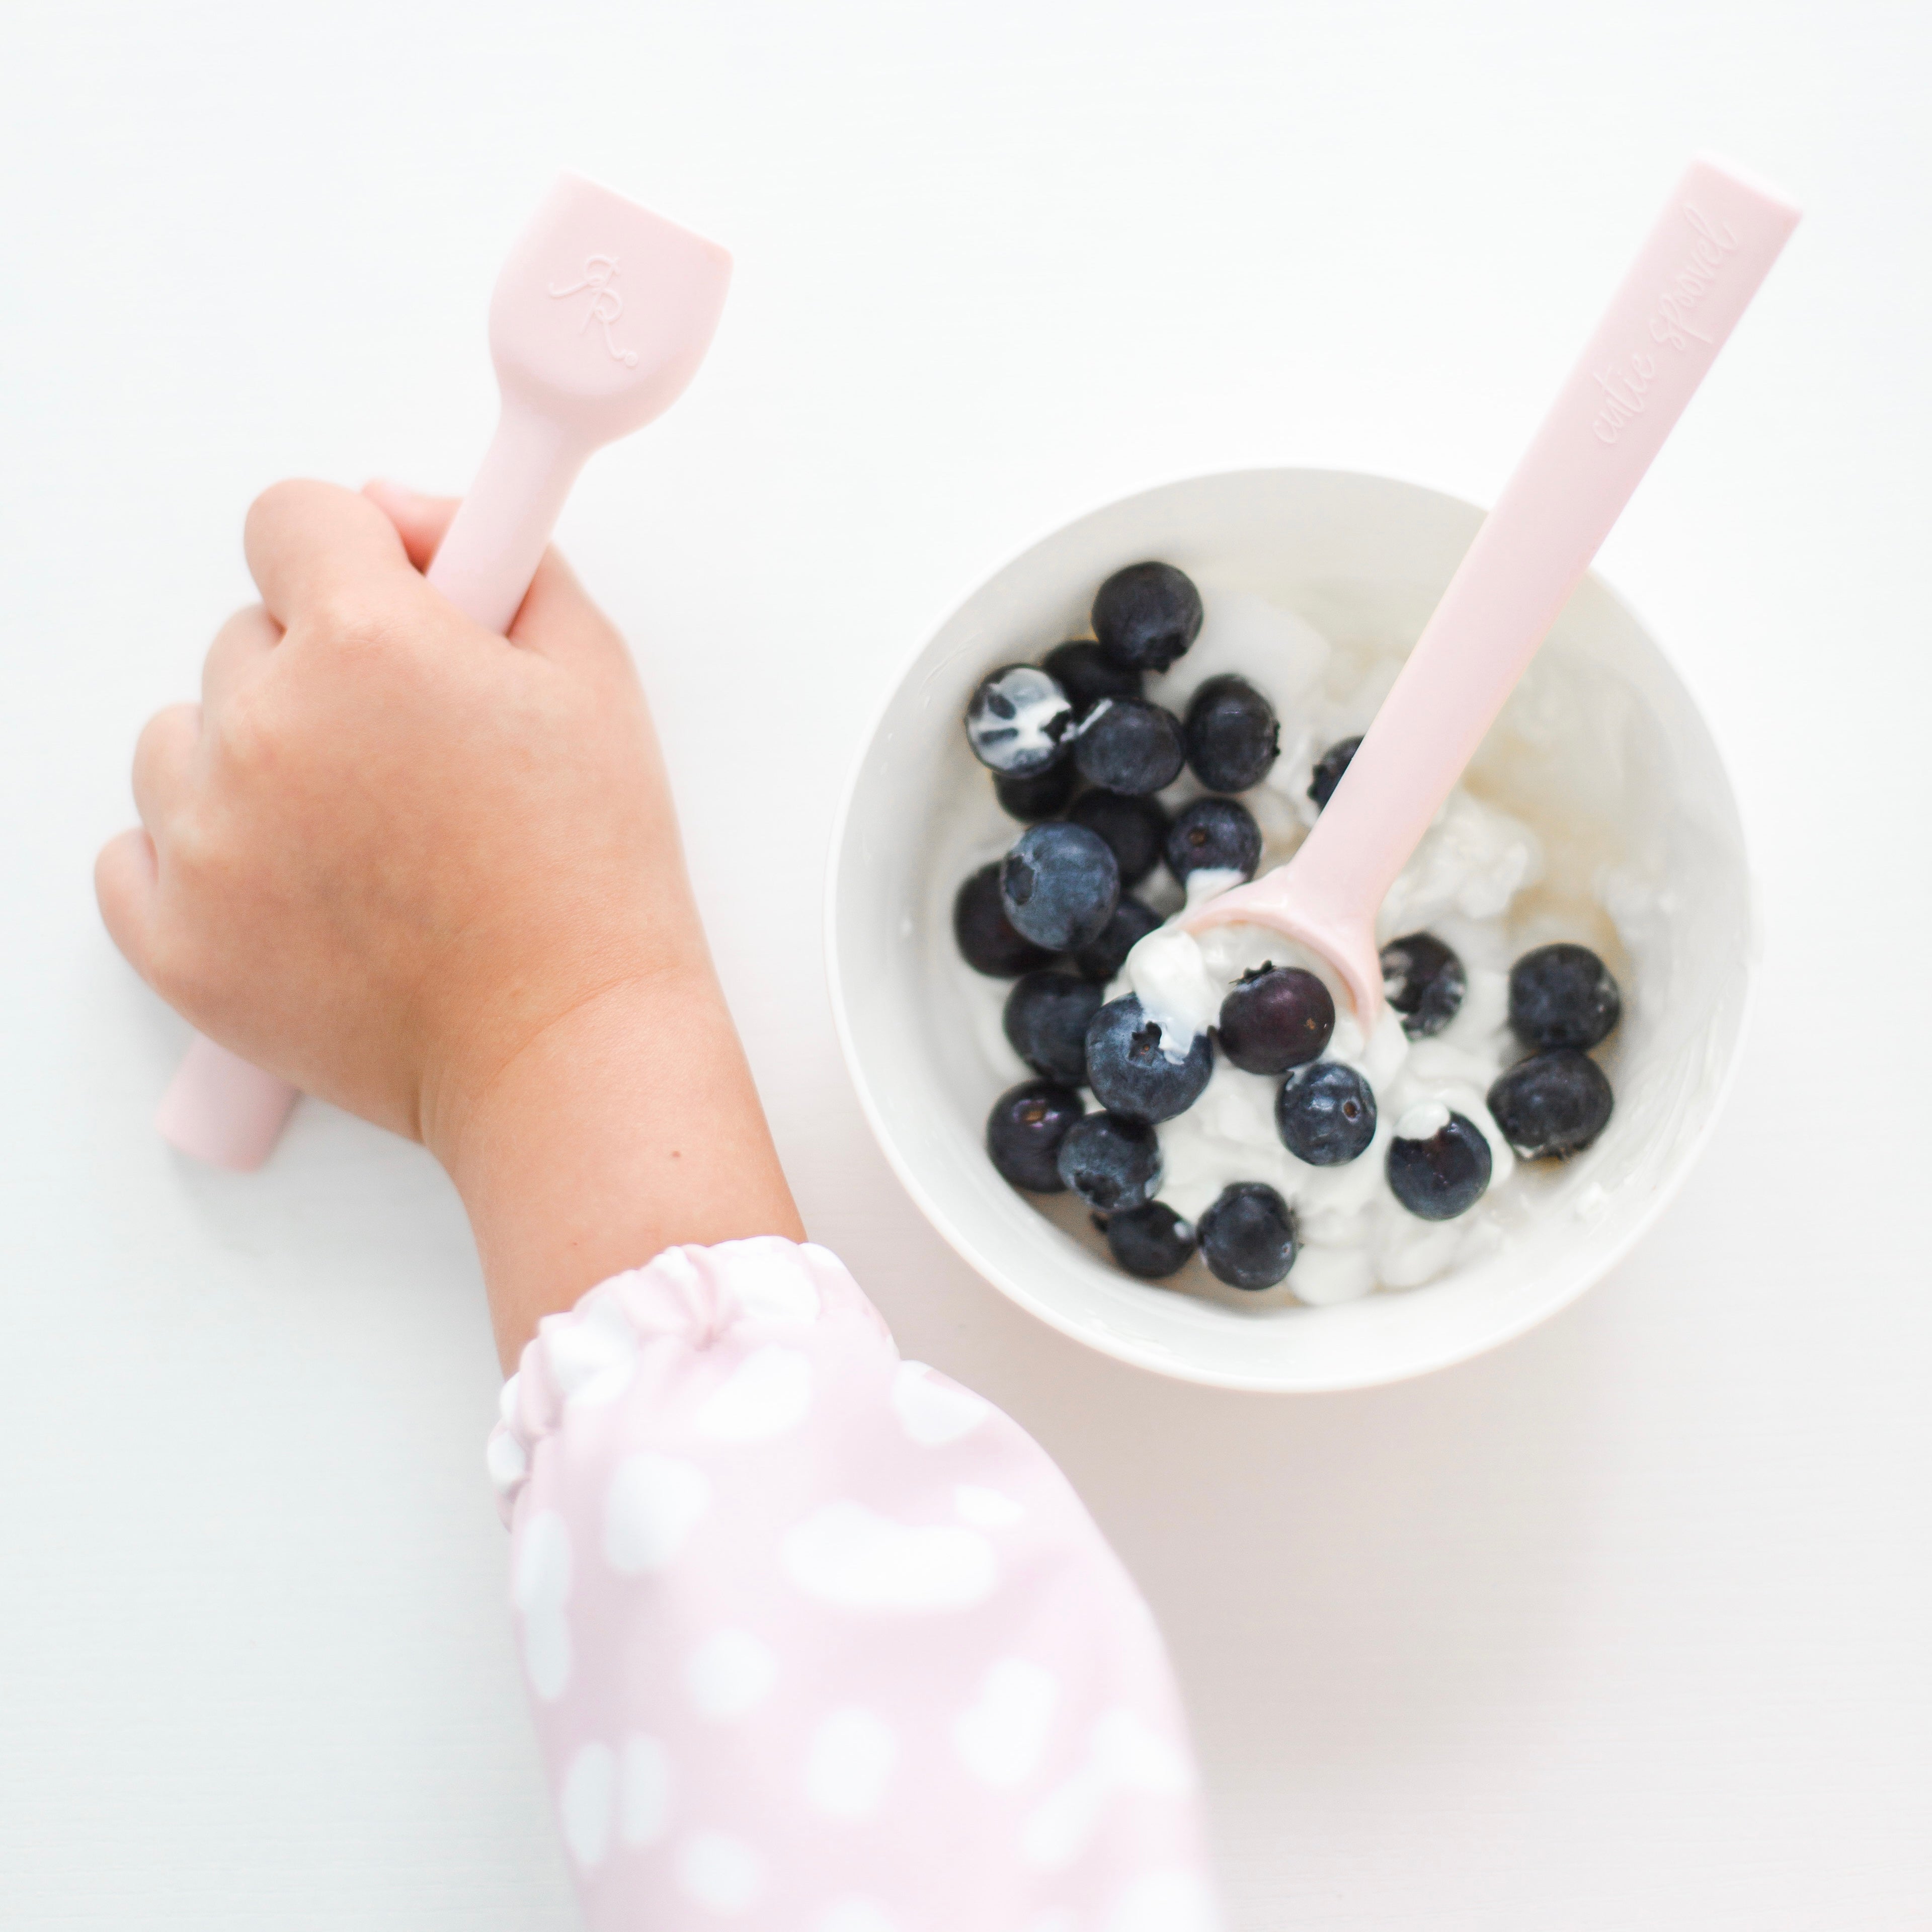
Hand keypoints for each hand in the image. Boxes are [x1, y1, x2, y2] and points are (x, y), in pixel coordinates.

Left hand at [99, 479, 800, 1362]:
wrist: (563, 1046)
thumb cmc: (591, 876)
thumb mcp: (593, 674)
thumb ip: (498, 554)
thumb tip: (398, 515)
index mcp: (365, 643)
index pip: (290, 519)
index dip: (351, 560)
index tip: (386, 611)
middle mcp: (265, 728)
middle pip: (243, 639)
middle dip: (317, 676)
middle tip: (410, 760)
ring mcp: (206, 840)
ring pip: (179, 740)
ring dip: (250, 764)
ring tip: (356, 838)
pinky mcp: (175, 939)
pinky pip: (133, 852)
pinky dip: (200, 862)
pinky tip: (294, 889)